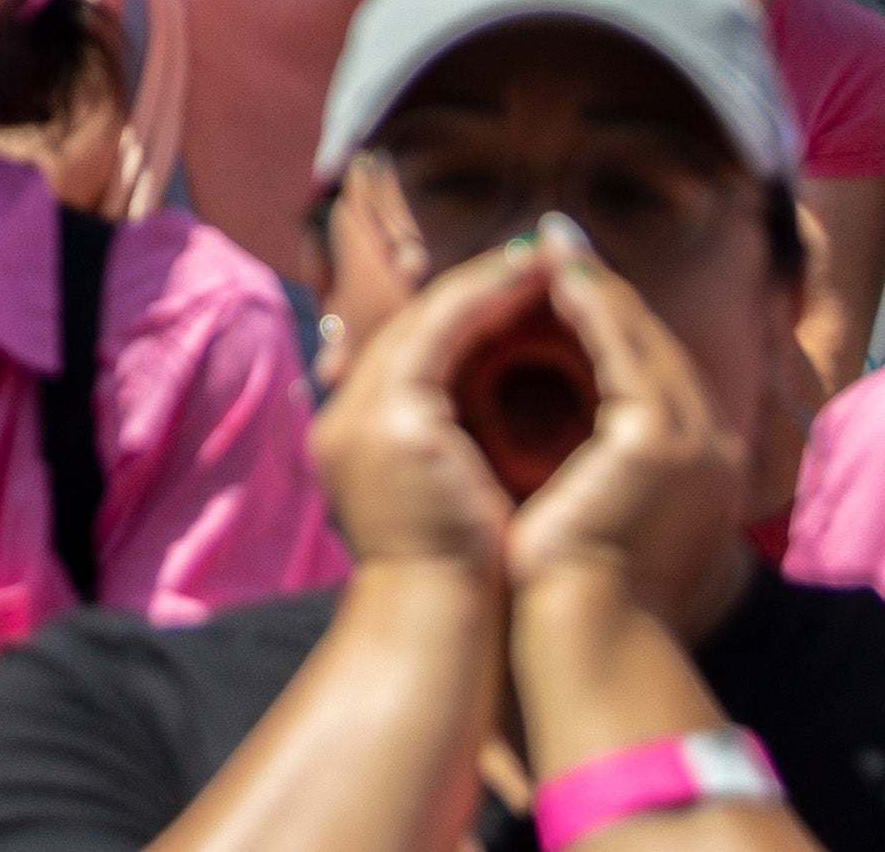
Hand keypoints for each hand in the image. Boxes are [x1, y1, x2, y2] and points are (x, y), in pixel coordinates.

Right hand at [308, 233, 542, 581]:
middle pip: (411, 321)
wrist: (436, 630)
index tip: (520, 288)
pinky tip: (531, 283)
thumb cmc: (457, 578)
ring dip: (487, 278)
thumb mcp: (444, 494)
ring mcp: (361, 413)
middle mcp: (342, 416)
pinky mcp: (396, 418)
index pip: (409, 351)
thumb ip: (449, 445)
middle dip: (476, 282)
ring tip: (542, 259)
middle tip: (537, 255)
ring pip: (427, 314)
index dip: (462, 310)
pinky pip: (445, 330)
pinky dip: (489, 297)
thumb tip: (497, 409)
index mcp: (353, 437)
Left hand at [502, 216, 748, 630]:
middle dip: (606, 290)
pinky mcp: (656, 436)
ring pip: (641, 336)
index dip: (615, 323)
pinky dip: (591, 309)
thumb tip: (577, 445)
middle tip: (560, 241)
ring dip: (596, 286)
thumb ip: (605, 470)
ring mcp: (691, 437)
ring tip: (554, 248)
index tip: (572, 284)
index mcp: (702, 468)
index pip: (657, 374)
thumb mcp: (607, 515)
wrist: (591, 640)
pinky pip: (621, 350)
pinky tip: (559, 280)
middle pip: (657, 344)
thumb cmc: (584, 595)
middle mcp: (710, 445)